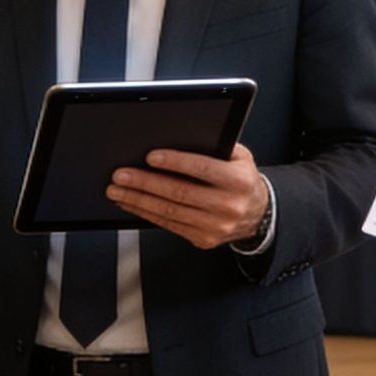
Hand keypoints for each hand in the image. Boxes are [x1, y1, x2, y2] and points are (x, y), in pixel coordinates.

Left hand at [106, 142, 268, 248]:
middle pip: (179, 193)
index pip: (202, 169)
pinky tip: (132, 204)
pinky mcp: (203, 239)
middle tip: (121, 174)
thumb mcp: (240, 157)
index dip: (175, 162)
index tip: (150, 157)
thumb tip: (179, 135)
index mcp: (238, 181)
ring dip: (139, 200)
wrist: (257, 214)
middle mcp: (228, 205)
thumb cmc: (242, 180)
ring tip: (118, 190)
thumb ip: (215, 146)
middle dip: (145, 183)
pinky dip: (146, 214)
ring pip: (169, 212)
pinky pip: (170, 226)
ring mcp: (215, 226)